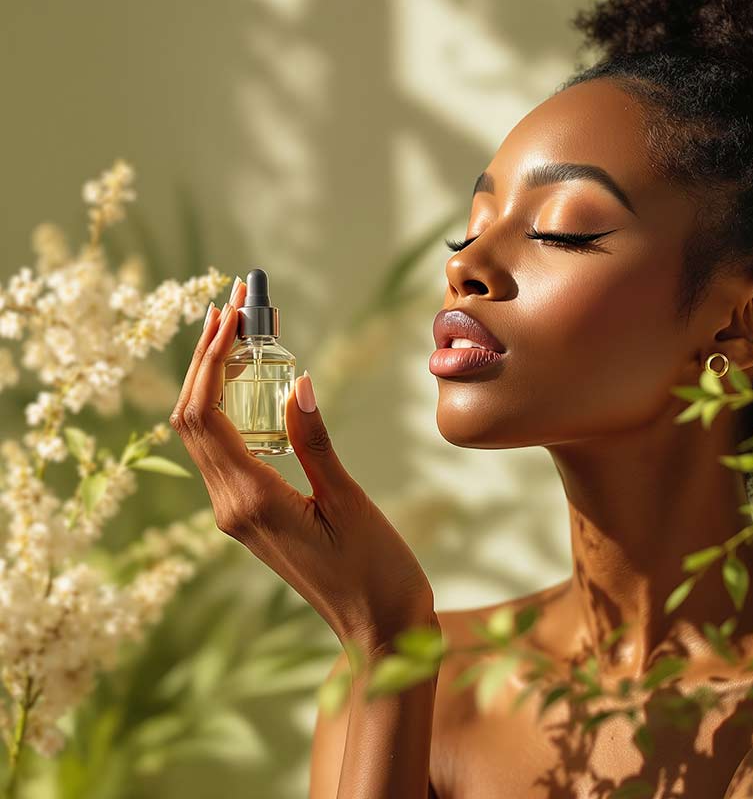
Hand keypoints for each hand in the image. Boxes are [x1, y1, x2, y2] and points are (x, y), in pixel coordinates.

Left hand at [169, 282, 436, 650]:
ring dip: (212, 381)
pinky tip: (250, 385)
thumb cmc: (374, 572)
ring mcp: (235, 514)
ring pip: (202, 435)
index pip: (204, 416)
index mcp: (250, 501)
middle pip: (191, 419)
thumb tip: (295, 381)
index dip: (210, 358)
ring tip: (238, 332)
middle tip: (233, 306)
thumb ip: (315, 441)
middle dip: (205, 358)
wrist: (379, 628)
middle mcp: (230, 507)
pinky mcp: (250, 516)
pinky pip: (224, 453)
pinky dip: (228, 411)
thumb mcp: (349, 500)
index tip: (231, 312)